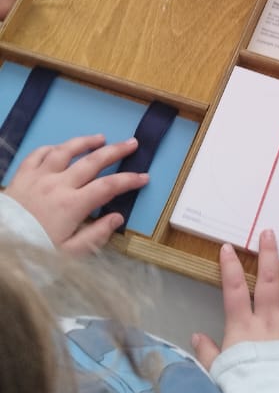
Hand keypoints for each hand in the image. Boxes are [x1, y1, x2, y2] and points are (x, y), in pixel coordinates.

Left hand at [5, 134, 147, 252]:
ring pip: (65, 151)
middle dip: (115, 151)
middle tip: (132, 143)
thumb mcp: (68, 254)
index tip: (144, 177)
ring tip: (100, 137)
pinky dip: (52, 148)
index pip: (108, 187)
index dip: (128, 180)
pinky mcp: (21, 176)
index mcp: (72, 205)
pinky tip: (60, 148)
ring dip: (85, 142)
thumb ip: (95, 235)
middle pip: (92, 162)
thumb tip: (117, 217)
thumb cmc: (34, 251)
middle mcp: (58, 185)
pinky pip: (38, 154)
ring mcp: (38, 177)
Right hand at [192, 230, 278, 368]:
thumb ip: (208, 353)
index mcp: (242, 328)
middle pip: (269, 282)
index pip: (234, 290)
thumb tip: (195, 337)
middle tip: (270, 234)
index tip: (228, 248)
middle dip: (269, 256)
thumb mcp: (218, 374)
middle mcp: (269, 323)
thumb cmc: (242, 392)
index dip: (230, 268)